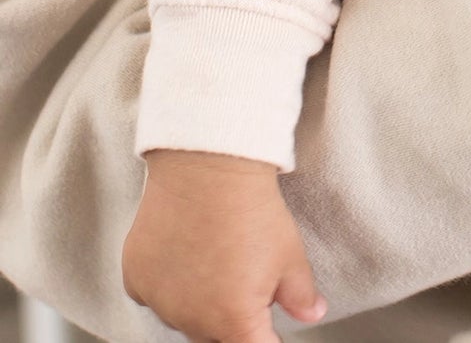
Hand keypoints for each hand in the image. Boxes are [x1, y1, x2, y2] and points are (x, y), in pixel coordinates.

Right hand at [122, 151, 325, 342]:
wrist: (208, 168)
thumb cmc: (252, 209)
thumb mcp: (290, 253)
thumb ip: (300, 295)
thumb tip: (312, 313)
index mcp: (234, 323)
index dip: (265, 338)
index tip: (268, 329)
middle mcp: (191, 322)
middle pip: (215, 337)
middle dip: (233, 319)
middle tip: (247, 276)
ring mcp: (160, 303)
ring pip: (184, 317)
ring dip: (199, 302)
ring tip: (219, 256)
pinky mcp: (136, 279)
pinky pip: (155, 295)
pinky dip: (169, 283)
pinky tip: (186, 252)